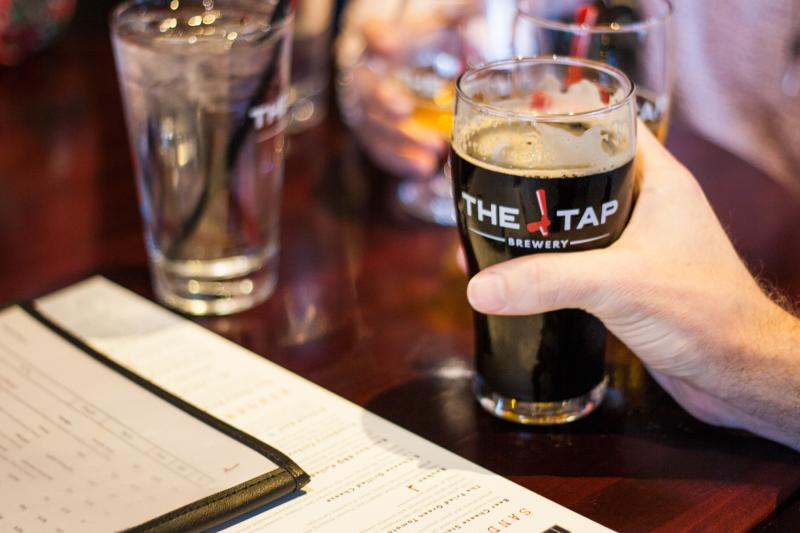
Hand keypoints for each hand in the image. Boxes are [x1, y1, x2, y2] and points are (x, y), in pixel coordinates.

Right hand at [336, 16, 453, 178]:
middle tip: (404, 110)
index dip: (378, 38)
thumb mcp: (451, 30)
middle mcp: (366, 72)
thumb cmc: (432, 44)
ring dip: (400, 139)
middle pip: (364, 86)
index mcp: (380, 37)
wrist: (411, 68)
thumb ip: (468, 31)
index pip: (371, 32)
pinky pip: (378, 149)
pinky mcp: (372, 132)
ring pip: (370, 125)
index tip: (384, 44)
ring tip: (434, 148)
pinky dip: (400, 161)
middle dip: (382, 99)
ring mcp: (365, 106)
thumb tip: (480, 50)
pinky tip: (424, 168)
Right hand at [466, 124, 799, 449]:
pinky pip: (579, 254)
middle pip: (583, 169)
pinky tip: (520, 267)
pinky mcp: (626, 278)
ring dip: (540, 219)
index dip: (565, 112)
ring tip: (494, 219)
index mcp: (658, 181)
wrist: (736, 373)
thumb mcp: (618, 285)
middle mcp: (646, 205)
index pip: (609, 122)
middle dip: (538, 171)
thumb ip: (548, 281)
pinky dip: (549, 256)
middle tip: (492, 173)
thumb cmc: (707, 315)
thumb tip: (482, 285)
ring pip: (577, 215)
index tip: (519, 117)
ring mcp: (637, 242)